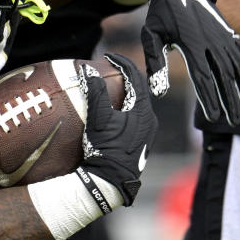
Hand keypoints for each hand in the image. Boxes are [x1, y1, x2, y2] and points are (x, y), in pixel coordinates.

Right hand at [79, 53, 157, 205]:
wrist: (110, 182)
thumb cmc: (106, 149)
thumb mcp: (98, 118)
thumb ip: (95, 91)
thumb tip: (88, 69)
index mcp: (144, 111)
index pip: (136, 78)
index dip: (122, 63)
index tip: (108, 56)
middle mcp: (150, 121)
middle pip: (139, 90)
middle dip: (124, 77)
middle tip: (108, 69)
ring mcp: (146, 134)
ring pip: (137, 105)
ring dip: (124, 94)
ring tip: (108, 87)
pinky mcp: (140, 143)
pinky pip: (134, 118)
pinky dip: (124, 108)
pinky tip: (111, 111)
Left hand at [141, 0, 239, 125]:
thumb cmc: (162, 13)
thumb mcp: (150, 34)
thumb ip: (155, 62)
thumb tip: (158, 92)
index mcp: (191, 42)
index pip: (204, 76)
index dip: (211, 98)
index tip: (215, 118)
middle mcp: (212, 40)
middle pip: (225, 76)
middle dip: (231, 100)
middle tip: (234, 122)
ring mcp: (224, 36)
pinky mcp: (230, 33)